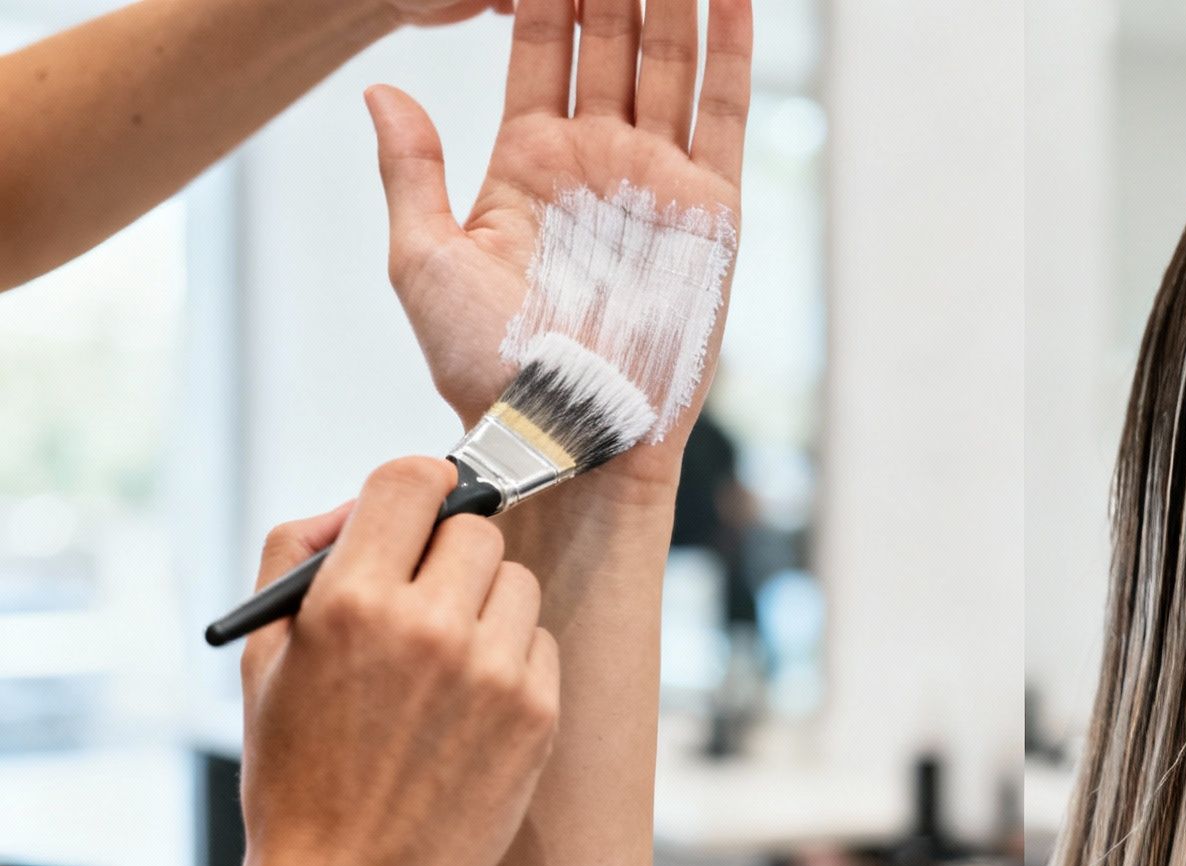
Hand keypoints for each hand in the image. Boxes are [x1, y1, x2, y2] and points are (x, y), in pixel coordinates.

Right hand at [236, 458, 560, 865]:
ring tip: (444, 662)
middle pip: (475, 528)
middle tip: (422, 596)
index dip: (417, 486)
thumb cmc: (298, 775)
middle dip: (448, 553)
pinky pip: (541, 641)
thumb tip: (356, 506)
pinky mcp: (538, 712)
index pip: (411, 481)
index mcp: (350, 602)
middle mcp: (429, 627)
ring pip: (517, 582)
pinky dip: (513, 658)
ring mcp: (493, 671)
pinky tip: (469, 706)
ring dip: (486, 604)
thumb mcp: (262, 658)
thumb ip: (296, 556)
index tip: (420, 503)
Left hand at [366, 0, 752, 500]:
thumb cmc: (486, 369)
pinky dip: (733, 51)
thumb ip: (411, 172)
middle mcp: (599, 157)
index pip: (541, 41)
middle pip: (613, 33)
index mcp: (529, 158)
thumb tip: (381, 89)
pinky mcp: (712, 210)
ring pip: (673, 58)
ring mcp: (659, 178)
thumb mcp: (423, 261)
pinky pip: (726, 113)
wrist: (566, 434)